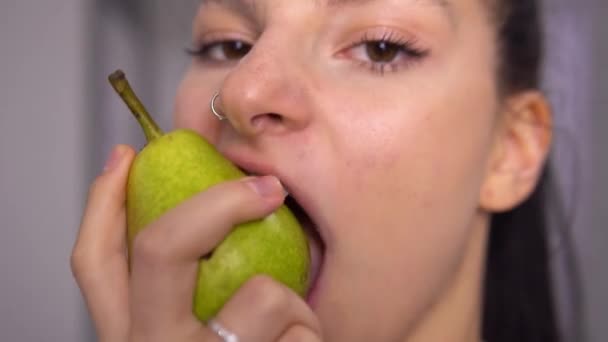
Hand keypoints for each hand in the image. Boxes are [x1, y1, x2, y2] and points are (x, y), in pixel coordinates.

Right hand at [70, 144, 321, 341]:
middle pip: (159, 249)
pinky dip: (313, 338)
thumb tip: (205, 219)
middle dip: (218, 204)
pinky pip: (299, 336)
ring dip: (294, 303)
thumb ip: (191, 291)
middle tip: (267, 188)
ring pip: (258, 298)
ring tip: (300, 331)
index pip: (94, 263)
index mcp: (133, 337)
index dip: (103, 202)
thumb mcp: (201, 334)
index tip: (127, 157)